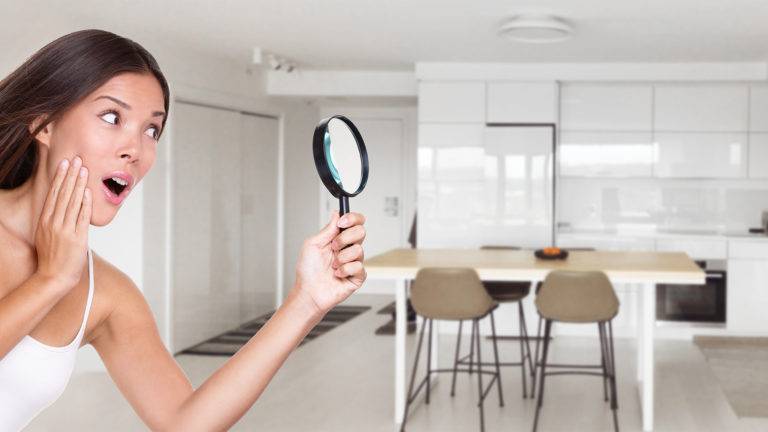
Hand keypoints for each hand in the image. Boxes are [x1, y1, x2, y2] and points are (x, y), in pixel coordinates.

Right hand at [34, 157, 92, 289]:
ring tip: (84, 169)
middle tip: (76, 158)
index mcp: (45, 221)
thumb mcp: (47, 235)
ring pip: (72, 202)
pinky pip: (81, 217)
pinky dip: (84, 203)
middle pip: (62, 194)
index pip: (53, 194)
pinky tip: (87, 191)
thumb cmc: (52, 257)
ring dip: (79, 184)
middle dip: (70, 175)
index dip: (60, 177)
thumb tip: (64, 207)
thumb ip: (54, 220)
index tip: (64, 163)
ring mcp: (65, 230)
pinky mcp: (77, 238)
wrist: (52, 278)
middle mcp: (53, 223)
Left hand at [293, 211, 366, 315]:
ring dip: (341, 258)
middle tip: (333, 247)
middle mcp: (347, 249)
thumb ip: (328, 229)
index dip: (353, 218)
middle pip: (361, 232)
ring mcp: (353, 262)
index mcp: (338, 239)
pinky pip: (359, 267)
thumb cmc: (307, 271)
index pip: (355, 222)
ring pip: (359, 250)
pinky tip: (337, 275)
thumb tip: (337, 213)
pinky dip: (345, 270)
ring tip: (332, 266)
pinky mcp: (357, 276)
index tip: (342, 222)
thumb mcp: (313, 244)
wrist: (308, 292)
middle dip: (345, 238)